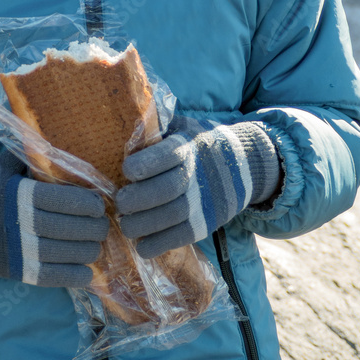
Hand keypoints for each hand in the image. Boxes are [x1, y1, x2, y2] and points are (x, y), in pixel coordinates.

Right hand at [0, 149, 108, 286]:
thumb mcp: (2, 165)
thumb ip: (27, 152)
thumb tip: (52, 129)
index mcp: (17, 194)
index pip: (60, 200)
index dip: (84, 203)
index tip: (99, 203)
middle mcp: (18, 223)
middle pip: (66, 228)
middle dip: (92, 227)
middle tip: (104, 223)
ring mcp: (17, 251)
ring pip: (63, 254)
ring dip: (87, 250)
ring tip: (97, 243)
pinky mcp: (16, 272)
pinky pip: (51, 278)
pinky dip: (73, 275)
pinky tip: (87, 270)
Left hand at [115, 118, 280, 256]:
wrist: (240, 164)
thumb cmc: (196, 142)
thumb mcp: (180, 126)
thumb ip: (155, 126)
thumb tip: (123, 113)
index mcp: (187, 146)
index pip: (167, 155)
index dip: (146, 164)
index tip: (126, 169)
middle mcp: (197, 174)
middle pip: (167, 189)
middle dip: (139, 199)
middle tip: (119, 202)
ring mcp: (204, 202)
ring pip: (173, 216)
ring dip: (144, 224)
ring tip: (124, 224)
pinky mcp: (206, 223)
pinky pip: (182, 237)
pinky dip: (160, 244)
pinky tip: (141, 246)